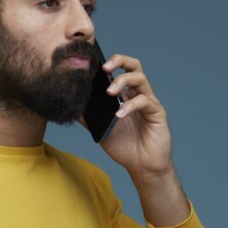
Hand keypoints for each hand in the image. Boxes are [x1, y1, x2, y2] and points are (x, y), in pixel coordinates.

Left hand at [80, 52, 173, 175]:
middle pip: (133, 65)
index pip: (119, 70)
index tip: (93, 65)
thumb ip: (88, 117)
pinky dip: (130, 105)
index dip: (109, 63)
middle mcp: (138, 94)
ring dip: (123, 81)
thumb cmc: (125, 147)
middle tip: (104, 68)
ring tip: (109, 93)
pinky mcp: (157, 112)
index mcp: (125, 95)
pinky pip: (144, 101)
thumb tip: (71, 107)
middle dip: (119, 60)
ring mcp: (149, 102)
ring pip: (140, 78)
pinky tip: (119, 114)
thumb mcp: (101, 130)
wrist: (142, 166)